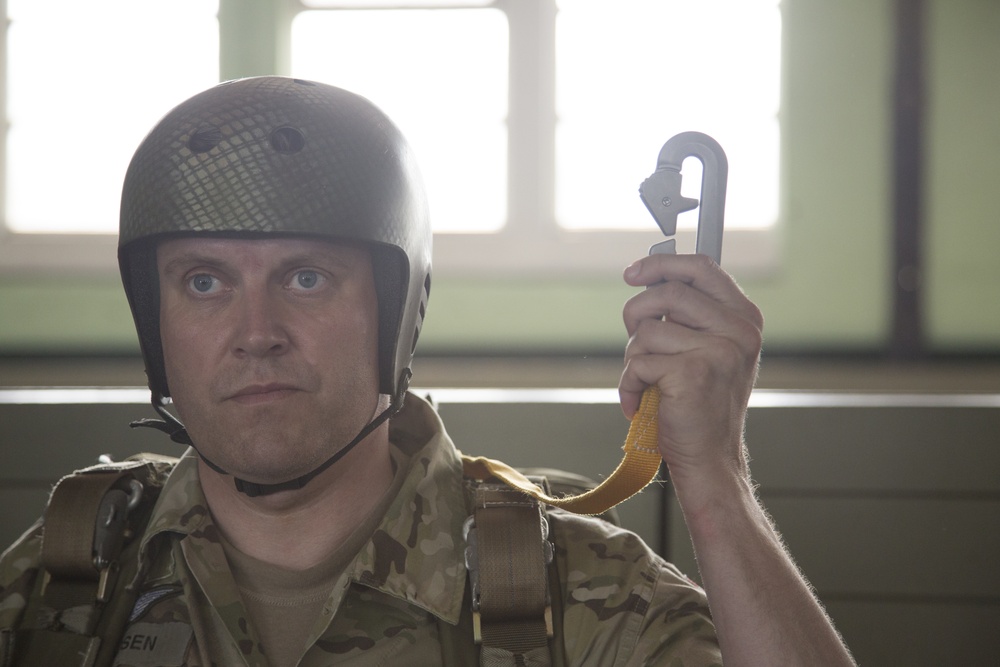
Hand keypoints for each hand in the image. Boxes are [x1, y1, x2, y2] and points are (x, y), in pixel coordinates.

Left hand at [619, 253, 762, 498]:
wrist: (710, 457)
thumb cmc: (699, 405)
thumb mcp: (706, 350)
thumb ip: (688, 315)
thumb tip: (647, 277)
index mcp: (743, 318)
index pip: (702, 267)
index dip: (662, 264)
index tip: (633, 273)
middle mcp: (738, 330)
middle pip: (667, 292)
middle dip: (636, 316)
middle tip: (636, 344)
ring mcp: (719, 350)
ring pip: (647, 329)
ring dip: (633, 358)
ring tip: (646, 382)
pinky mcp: (693, 372)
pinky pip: (638, 361)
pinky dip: (629, 384)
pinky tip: (639, 401)